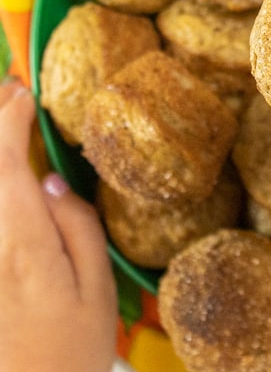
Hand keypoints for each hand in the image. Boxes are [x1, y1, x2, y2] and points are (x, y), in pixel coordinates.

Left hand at [0, 78, 116, 371]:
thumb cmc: (67, 353)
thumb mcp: (96, 291)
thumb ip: (78, 228)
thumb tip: (53, 180)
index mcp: (22, 247)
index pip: (5, 167)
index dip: (9, 122)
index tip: (23, 91)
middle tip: (8, 88)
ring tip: (2, 119)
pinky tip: (4, 171)